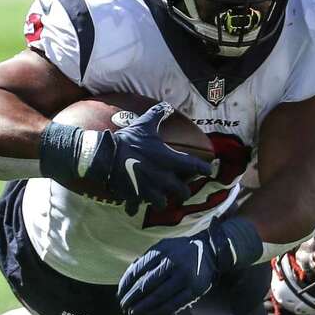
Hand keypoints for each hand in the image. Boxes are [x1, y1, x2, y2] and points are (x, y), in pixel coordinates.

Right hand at [87, 102, 211, 214]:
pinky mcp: (134, 197)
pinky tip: (133, 205)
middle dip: (182, 191)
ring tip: (159, 197)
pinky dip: (135, 207)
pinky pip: (136, 208)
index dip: (205, 169)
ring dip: (162, 201)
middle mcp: (164, 179)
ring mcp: (149, 190)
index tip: (209, 171)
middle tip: (181, 188)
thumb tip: (166, 106)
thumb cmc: (128, 140)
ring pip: (163, 204)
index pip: (196, 167)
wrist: (105, 155)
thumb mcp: (144, 125)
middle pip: (183, 193)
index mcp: (170, 161)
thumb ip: (157, 115)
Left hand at [118, 218, 260, 314]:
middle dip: (131, 298)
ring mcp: (185, 278)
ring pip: (158, 297)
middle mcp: (173, 263)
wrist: (211, 251)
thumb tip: (127, 279)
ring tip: (133, 313)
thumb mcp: (164, 246)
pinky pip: (173, 304)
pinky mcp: (194, 290)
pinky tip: (150, 314)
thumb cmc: (181, 251)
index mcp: (163, 251)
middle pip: (146, 285)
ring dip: (142, 307)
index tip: (120, 293)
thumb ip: (146, 259)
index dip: (126, 284)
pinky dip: (159, 311)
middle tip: (123, 306)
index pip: (137, 270)